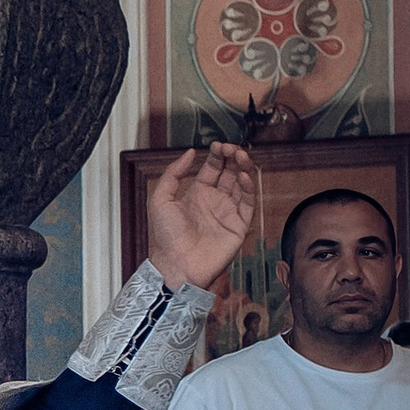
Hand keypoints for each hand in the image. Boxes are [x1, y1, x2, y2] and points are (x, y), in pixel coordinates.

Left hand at [144, 140, 255, 292]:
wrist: (177, 264)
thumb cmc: (165, 236)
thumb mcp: (160, 199)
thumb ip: (173, 173)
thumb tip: (190, 152)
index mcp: (197, 194)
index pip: (213, 168)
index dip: (218, 155)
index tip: (218, 145)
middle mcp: (214, 201)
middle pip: (230, 173)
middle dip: (233, 158)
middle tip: (233, 148)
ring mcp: (227, 212)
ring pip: (242, 185)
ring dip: (243, 168)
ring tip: (241, 156)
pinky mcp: (238, 226)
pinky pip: (248, 204)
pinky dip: (249, 188)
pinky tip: (244, 175)